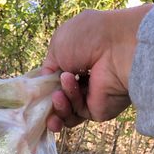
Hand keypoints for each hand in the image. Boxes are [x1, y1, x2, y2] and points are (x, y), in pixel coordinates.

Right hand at [41, 5, 153, 131]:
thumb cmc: (90, 37)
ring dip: (57, 105)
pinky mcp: (97, 111)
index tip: (36, 92)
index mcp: (78, 62)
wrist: (118, 47)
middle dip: (48, 104)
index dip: (45, 89)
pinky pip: (74, 115)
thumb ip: (47, 68)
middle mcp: (85, 81)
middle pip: (59, 101)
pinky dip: (67, 104)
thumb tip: (46, 85)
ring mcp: (91, 98)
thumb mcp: (58, 45)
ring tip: (57, 95)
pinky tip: (65, 91)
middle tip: (43, 101)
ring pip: (64, 112)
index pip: (56, 82)